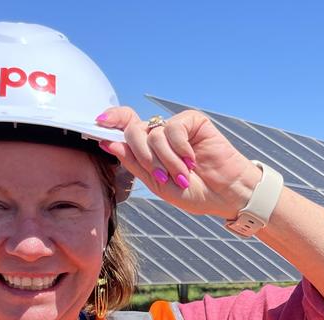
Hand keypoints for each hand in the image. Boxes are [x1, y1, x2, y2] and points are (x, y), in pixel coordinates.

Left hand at [96, 107, 261, 218]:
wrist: (225, 195)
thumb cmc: (193, 192)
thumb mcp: (157, 184)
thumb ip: (134, 163)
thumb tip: (108, 143)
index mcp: (148, 149)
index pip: (124, 127)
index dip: (111, 121)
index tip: (98, 122)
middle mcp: (159, 135)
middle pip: (133, 130)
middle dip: (143, 156)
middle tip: (161, 176)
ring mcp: (176, 127)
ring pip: (153, 133)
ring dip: (166, 160)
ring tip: (183, 174)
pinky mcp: (193, 122)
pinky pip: (173, 128)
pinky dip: (179, 148)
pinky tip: (191, 160)